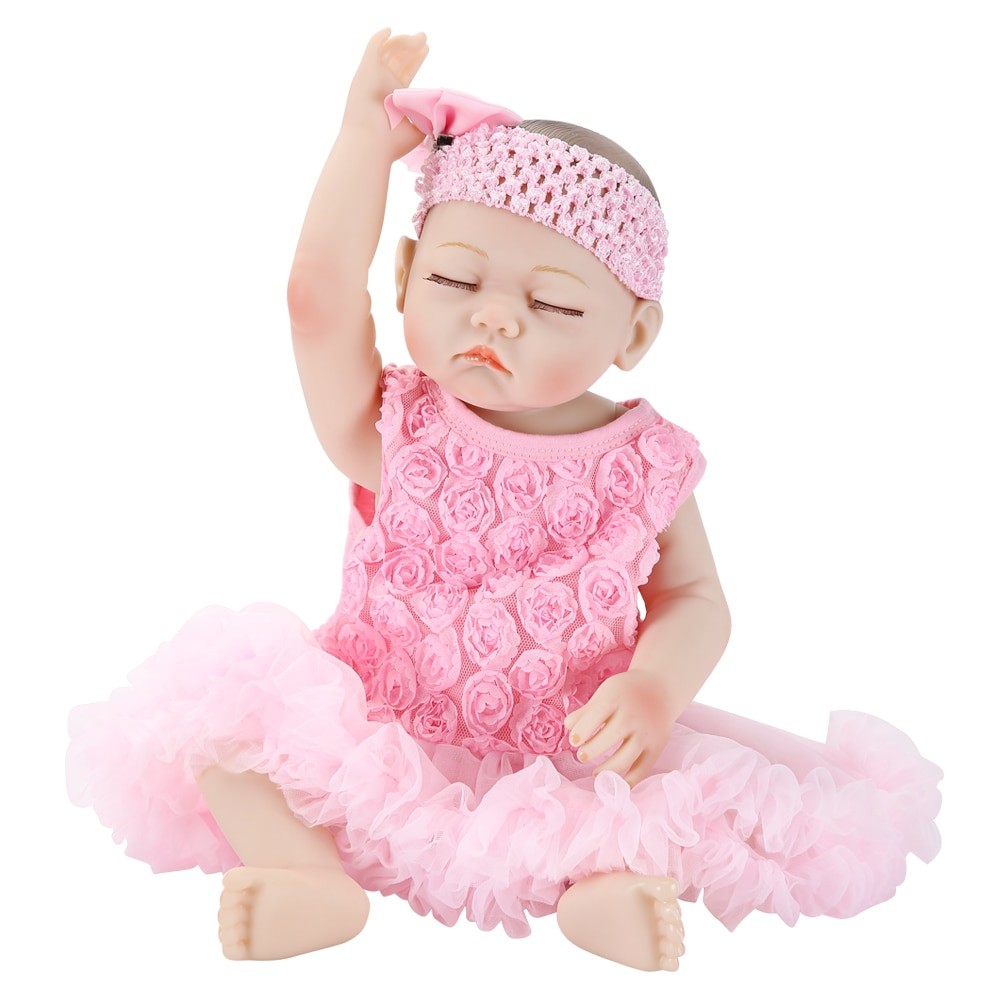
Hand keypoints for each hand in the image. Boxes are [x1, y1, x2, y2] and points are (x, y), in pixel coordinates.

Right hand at [344, 29, 428, 155]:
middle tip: (423, 38)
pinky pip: (372, 47)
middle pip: (397, 60)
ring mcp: (373, 77)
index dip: (415, 60)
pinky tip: (389, 30)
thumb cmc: (392, 143)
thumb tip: (443, 112)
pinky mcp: (365, 70)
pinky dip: (380, 37)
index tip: (426, 49)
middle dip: (411, 48)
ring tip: (420, 38)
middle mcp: (382, 86)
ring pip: (389, 51)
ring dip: (404, 42)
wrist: (370, 145)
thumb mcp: (419, 128)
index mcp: (394, 99)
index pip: (405, 73)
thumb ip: (430, 117)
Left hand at [565, 670, 675, 787]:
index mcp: (617, 697)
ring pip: (627, 755)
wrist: (660, 688)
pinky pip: (644, 767)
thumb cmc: (625, 692)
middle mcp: (633, 715)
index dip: (583, 730)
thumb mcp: (605, 692)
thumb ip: (587, 711)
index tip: (573, 741)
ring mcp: (647, 731)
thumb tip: (568, 727)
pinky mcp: (657, 745)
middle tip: (581, 756)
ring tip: (595, 773)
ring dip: (609, 769)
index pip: (597, 714)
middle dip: (593, 749)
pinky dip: (630, 780)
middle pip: (612, 735)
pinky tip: (616, 783)